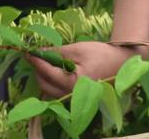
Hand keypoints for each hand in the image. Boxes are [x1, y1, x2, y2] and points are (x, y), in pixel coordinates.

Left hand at [26, 41, 143, 97]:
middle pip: (44, 83)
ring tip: (45, 60)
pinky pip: (56, 91)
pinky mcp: (75, 97)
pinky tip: (54, 69)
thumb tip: (38, 52)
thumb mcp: (79, 49)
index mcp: (72, 83)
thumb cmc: (102, 55)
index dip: (35, 60)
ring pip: (48, 89)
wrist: (122, 64)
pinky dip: (51, 80)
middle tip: (36, 54)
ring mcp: (72, 98)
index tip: (26, 51)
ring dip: (43, 75)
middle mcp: (71, 95)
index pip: (46, 71)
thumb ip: (57, 52)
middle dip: (38, 68)